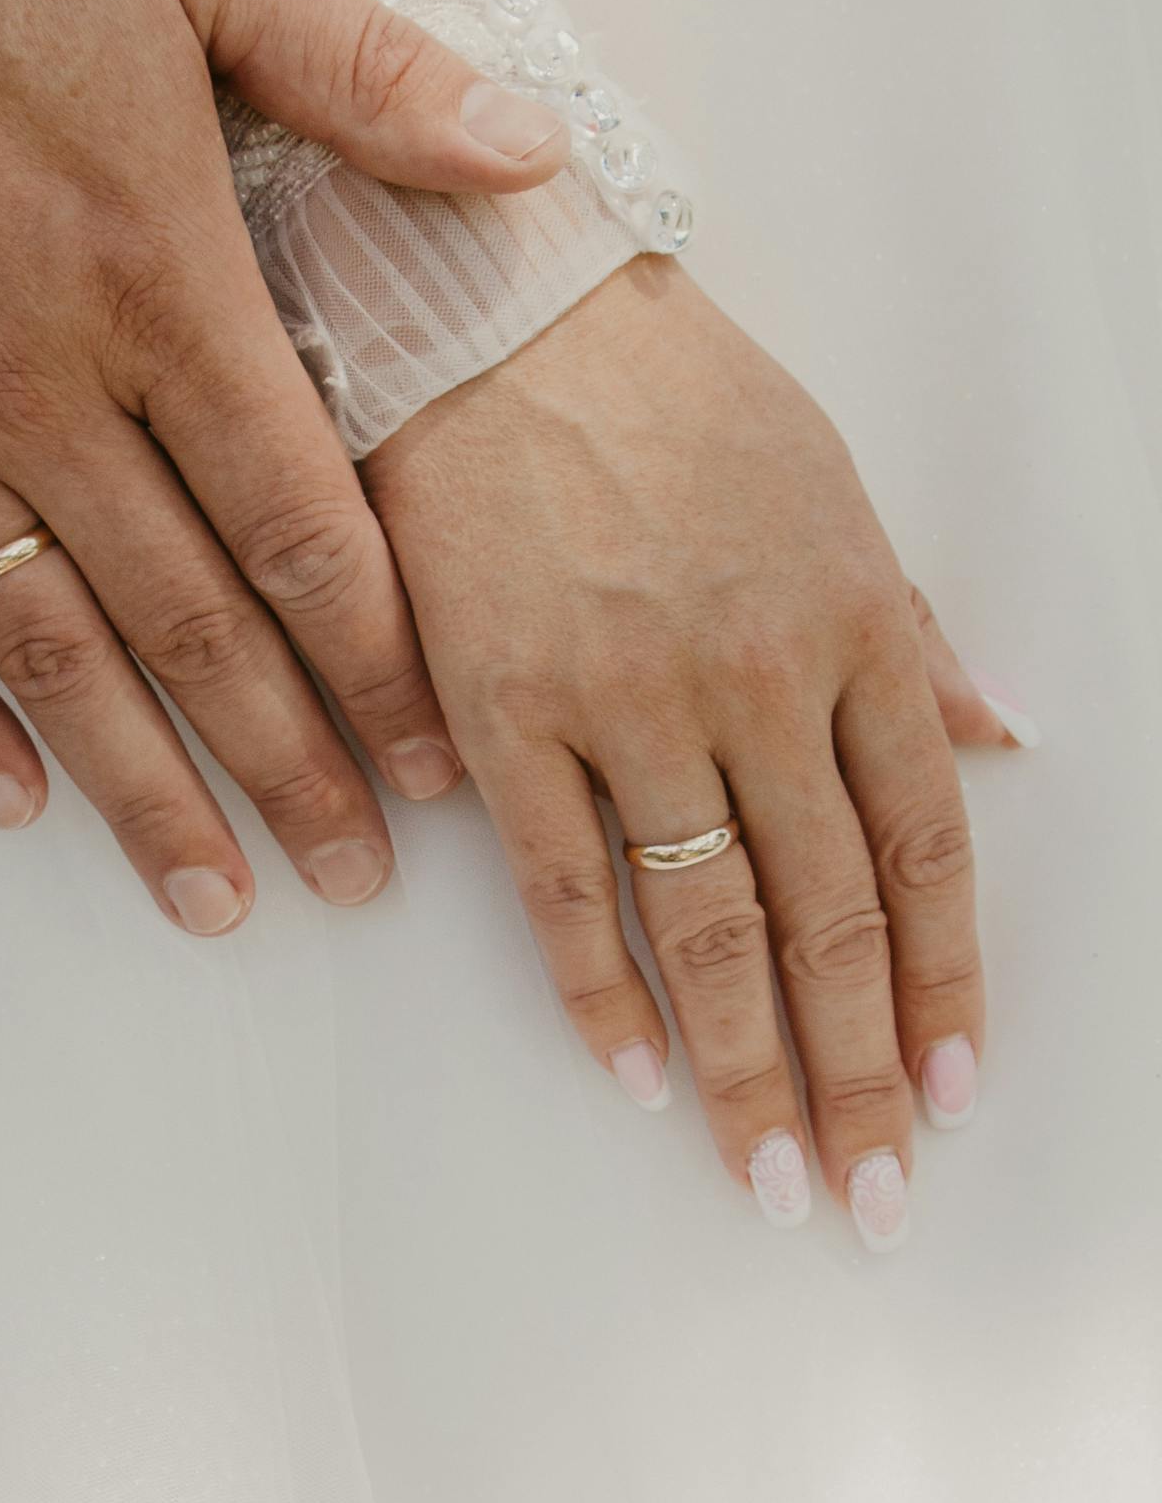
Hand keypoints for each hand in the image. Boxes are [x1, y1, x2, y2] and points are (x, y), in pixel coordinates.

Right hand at [0, 0, 569, 932]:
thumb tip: (535, 156)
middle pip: (193, 625)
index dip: (380, 659)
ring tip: (212, 898)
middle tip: (355, 879)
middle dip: (287, 766)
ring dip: (138, 788)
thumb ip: (367, 74)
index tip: (441, 759)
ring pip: (49, 650)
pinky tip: (10, 800)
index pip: (303, 524)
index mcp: (162, 279)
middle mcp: (44, 384)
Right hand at [363, 258, 1023, 1242]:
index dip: (945, 988)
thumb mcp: (834, 491)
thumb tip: (1003, 736)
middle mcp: (762, 679)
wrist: (500, 310)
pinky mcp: (506, 710)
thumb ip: (917, 632)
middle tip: (868, 1192)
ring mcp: (632, 701)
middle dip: (859, 1075)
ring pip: (710, 926)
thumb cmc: (670, 394)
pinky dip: (600, 992)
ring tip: (771, 1177)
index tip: (953, 1094)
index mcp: (857, 624)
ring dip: (748, 1070)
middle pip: (831, 919)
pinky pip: (561, 886)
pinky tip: (637, 1075)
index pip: (925, 850)